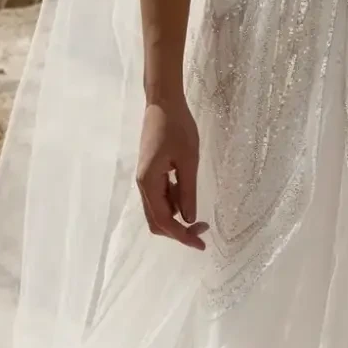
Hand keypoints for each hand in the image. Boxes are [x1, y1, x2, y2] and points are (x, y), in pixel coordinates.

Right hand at [138, 98, 207, 247]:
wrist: (163, 103)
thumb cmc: (177, 127)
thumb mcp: (188, 160)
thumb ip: (188, 191)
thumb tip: (189, 218)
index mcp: (149, 183)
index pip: (163, 221)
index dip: (181, 236)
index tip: (202, 244)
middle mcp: (144, 185)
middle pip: (157, 221)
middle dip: (179, 230)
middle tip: (203, 230)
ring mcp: (146, 179)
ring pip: (159, 210)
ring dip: (177, 218)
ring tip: (200, 215)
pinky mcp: (152, 172)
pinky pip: (161, 197)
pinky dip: (175, 203)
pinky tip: (188, 196)